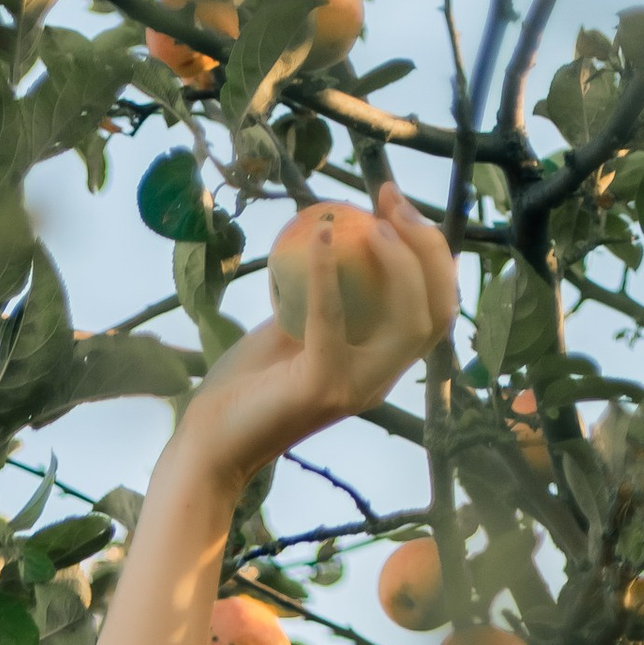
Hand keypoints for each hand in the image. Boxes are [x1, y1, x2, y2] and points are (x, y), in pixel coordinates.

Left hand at [181, 183, 457, 491]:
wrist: (206, 444)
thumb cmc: (245, 387)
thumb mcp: (294, 329)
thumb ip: (323, 296)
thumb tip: (335, 236)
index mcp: (379, 365)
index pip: (433, 308)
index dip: (429, 251)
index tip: (394, 203)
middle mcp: (378, 380)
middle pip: (437, 311)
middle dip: (425, 245)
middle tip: (389, 200)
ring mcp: (354, 387)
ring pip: (411, 321)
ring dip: (399, 261)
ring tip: (369, 222)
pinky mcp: (321, 386)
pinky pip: (334, 318)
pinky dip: (326, 272)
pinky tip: (318, 238)